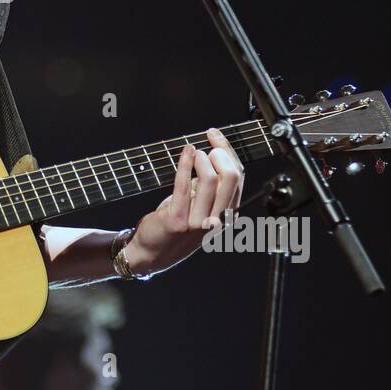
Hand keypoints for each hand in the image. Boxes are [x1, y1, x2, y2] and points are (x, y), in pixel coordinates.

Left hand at [123, 128, 244, 277]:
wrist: (152, 252)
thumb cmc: (177, 224)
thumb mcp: (199, 204)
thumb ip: (209, 186)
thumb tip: (213, 152)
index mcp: (227, 214)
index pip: (238, 178)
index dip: (229, 152)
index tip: (216, 136)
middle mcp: (217, 220)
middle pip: (231, 178)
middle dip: (221, 152)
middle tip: (209, 141)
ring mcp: (199, 222)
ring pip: (211, 181)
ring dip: (202, 160)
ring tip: (195, 152)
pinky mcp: (179, 221)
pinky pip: (184, 186)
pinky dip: (185, 164)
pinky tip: (186, 152)